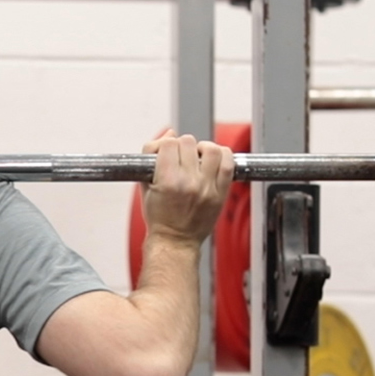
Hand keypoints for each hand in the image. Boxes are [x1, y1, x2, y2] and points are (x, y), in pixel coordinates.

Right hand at [140, 128, 232, 246]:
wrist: (175, 242)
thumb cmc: (158, 217)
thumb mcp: (145, 186)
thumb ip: (152, 156)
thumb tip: (169, 133)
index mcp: (167, 181)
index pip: (169, 143)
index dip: (166, 145)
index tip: (166, 153)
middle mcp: (189, 183)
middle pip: (188, 142)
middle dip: (183, 146)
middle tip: (181, 157)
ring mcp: (207, 188)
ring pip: (211, 149)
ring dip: (204, 148)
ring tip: (198, 157)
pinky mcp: (221, 193)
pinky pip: (229, 164)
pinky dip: (223, 156)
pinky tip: (214, 160)